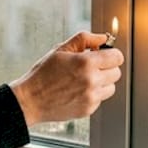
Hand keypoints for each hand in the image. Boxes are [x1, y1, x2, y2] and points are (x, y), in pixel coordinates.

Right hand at [7, 31, 122, 125]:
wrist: (30, 100)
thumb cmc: (43, 73)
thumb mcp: (60, 50)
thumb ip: (84, 39)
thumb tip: (103, 38)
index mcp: (86, 63)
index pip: (117, 57)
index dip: (111, 54)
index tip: (103, 55)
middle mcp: (92, 81)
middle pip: (116, 72)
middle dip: (106, 67)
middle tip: (91, 67)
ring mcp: (91, 97)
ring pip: (111, 87)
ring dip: (102, 82)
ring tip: (83, 80)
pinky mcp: (88, 109)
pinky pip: (100, 99)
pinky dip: (92, 94)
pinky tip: (76, 91)